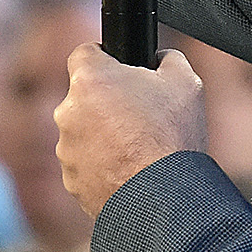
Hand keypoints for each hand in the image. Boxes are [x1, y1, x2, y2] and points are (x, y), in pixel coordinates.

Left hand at [57, 45, 206, 218]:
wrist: (163, 198)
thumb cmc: (173, 137)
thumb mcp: (186, 81)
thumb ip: (166, 58)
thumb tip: (159, 58)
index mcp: (91, 79)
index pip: (85, 52)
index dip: (105, 58)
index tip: (119, 69)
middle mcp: (68, 111)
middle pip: (84, 95)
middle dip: (106, 101)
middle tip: (139, 116)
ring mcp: (66, 148)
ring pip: (83, 131)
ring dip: (103, 136)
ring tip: (138, 149)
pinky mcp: (70, 179)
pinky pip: (85, 163)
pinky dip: (102, 165)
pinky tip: (129, 171)